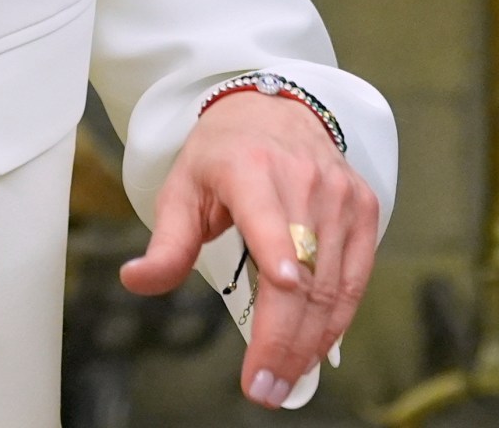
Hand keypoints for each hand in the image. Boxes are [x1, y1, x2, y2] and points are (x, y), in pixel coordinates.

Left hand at [119, 90, 379, 408]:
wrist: (273, 108)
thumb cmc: (223, 154)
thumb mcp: (181, 189)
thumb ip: (166, 242)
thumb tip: (136, 280)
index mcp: (254, 170)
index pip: (272, 223)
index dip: (278, 267)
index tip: (273, 310)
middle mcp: (305, 179)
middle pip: (304, 272)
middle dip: (285, 339)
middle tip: (265, 390)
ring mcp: (340, 193)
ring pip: (332, 281)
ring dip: (311, 339)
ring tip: (285, 380)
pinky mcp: (363, 205)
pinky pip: (357, 273)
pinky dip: (339, 316)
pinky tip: (317, 346)